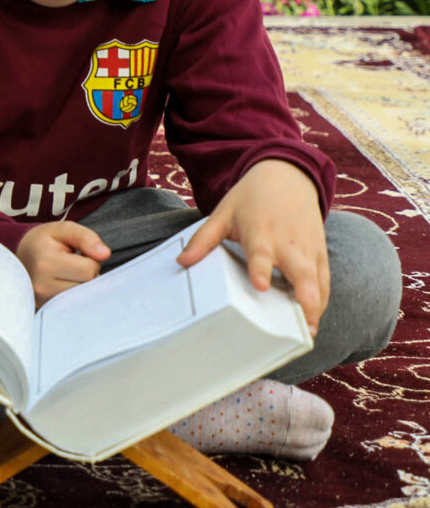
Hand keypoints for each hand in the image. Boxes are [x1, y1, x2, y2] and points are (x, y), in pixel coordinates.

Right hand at [16, 220, 110, 306]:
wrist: (18, 257)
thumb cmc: (44, 242)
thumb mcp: (63, 230)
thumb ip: (86, 237)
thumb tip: (105, 254)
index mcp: (45, 262)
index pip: (89, 270)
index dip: (89, 260)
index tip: (75, 254)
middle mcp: (41, 286)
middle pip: (87, 286)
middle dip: (86, 275)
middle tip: (70, 266)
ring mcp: (41, 302)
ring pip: (82, 299)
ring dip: (81, 286)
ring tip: (66, 276)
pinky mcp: (44, 311)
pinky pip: (73, 309)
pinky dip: (74, 298)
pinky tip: (63, 287)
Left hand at [176, 159, 329, 334]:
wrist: (287, 175)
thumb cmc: (250, 198)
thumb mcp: (223, 213)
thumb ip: (203, 239)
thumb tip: (181, 261)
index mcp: (260, 230)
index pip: (261, 252)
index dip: (262, 268)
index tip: (260, 286)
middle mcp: (288, 241)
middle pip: (300, 270)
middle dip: (305, 295)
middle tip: (303, 323)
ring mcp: (308, 247)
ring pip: (318, 278)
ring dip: (316, 304)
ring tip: (309, 331)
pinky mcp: (320, 251)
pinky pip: (325, 278)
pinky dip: (323, 298)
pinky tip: (314, 319)